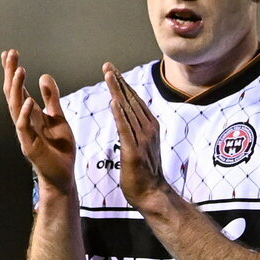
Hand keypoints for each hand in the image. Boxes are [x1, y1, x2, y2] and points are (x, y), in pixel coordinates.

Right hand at [2, 49, 75, 194]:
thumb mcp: (58, 118)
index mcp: (31, 114)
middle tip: (11, 54)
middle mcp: (24, 122)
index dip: (13, 72)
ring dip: (17, 89)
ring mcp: (25, 134)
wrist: (64, 175)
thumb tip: (44, 76)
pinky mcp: (30, 147)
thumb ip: (51, 99)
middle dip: (11, 74)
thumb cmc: (59, 149)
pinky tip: (28, 100)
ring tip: (19, 70)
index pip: (18, 89)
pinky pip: (24, 128)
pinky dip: (25, 114)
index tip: (9, 53)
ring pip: (15, 108)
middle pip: (13, 94)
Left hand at [103, 62, 169, 209]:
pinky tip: (113, 101)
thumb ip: (136, 130)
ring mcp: (142, 140)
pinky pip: (125, 129)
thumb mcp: (142, 146)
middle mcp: (148, 130)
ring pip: (128, 110)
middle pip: (131, 100)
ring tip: (109, 75)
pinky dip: (119, 115)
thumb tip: (127, 117)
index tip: (113, 71)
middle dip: (119, 82)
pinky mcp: (133, 151)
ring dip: (118, 91)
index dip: (123, 84)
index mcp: (150, 127)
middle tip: (107, 65)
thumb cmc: (145, 174)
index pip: (134, 101)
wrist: (152, 194)